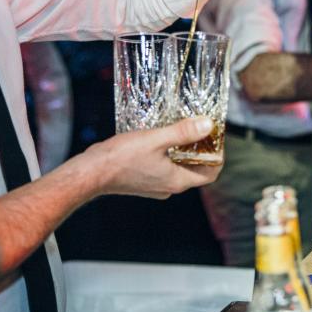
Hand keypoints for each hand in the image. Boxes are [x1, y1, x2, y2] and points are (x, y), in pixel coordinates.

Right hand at [86, 117, 221, 199]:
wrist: (93, 171)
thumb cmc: (123, 157)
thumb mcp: (157, 139)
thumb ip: (183, 132)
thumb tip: (208, 125)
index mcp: (177, 180)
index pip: (210, 174)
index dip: (217, 157)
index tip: (216, 138)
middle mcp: (169, 187)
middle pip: (195, 171)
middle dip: (201, 151)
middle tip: (200, 129)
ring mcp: (155, 185)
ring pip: (178, 168)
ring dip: (183, 152)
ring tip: (182, 130)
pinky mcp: (144, 181)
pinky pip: (164, 168)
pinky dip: (168, 154)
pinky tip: (161, 138)